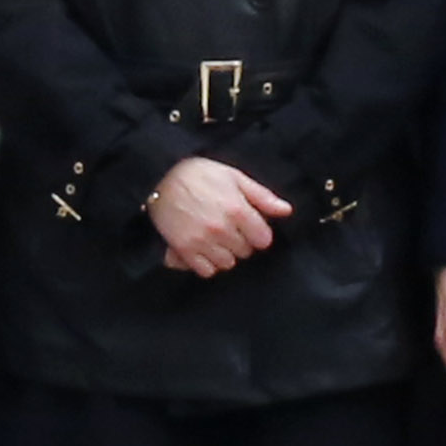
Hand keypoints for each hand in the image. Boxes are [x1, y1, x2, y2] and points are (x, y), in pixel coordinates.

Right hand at [146, 153, 291, 276]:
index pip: (263, 240)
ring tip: (215, 237)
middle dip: (241, 241)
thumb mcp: (234, 177)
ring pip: (228, 263)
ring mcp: (202, 241)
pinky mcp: (184, 250)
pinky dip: (207, 263)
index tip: (249, 225)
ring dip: (225, 253)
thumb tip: (286, 211)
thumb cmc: (199, 174)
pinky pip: (206, 271)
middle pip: (245, 252)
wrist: (158, 176)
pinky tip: (204, 249)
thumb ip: (262, 196)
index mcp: (237, 210)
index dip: (258, 232)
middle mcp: (221, 229)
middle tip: (228, 227)